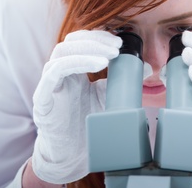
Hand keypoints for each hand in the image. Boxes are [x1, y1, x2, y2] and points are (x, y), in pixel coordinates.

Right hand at [32, 30, 121, 183]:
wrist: (73, 155)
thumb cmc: (88, 123)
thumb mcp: (107, 95)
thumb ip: (122, 79)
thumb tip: (149, 67)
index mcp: (73, 68)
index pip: (81, 40)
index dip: (99, 36)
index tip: (119, 41)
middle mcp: (59, 71)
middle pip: (71, 42)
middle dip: (95, 40)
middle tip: (116, 47)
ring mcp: (49, 83)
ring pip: (61, 52)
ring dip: (87, 49)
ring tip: (108, 57)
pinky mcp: (43, 97)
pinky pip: (54, 72)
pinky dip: (76, 62)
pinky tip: (96, 64)